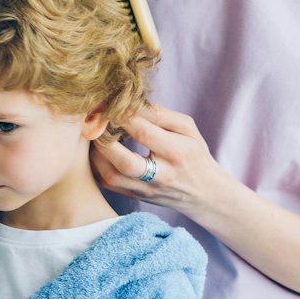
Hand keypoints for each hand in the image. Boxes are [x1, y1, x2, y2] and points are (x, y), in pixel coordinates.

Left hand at [91, 103, 223, 213]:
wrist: (202, 193)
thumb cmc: (193, 153)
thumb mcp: (187, 128)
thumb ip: (160, 114)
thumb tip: (131, 102)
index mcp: (177, 153)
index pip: (144, 132)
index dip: (123, 116)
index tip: (110, 103)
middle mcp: (161, 175)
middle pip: (124, 161)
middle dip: (104, 138)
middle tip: (96, 121)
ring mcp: (145, 190)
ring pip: (110, 176)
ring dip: (97, 152)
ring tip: (96, 134)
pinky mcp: (134, 197)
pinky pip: (106, 183)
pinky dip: (97, 165)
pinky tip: (99, 150)